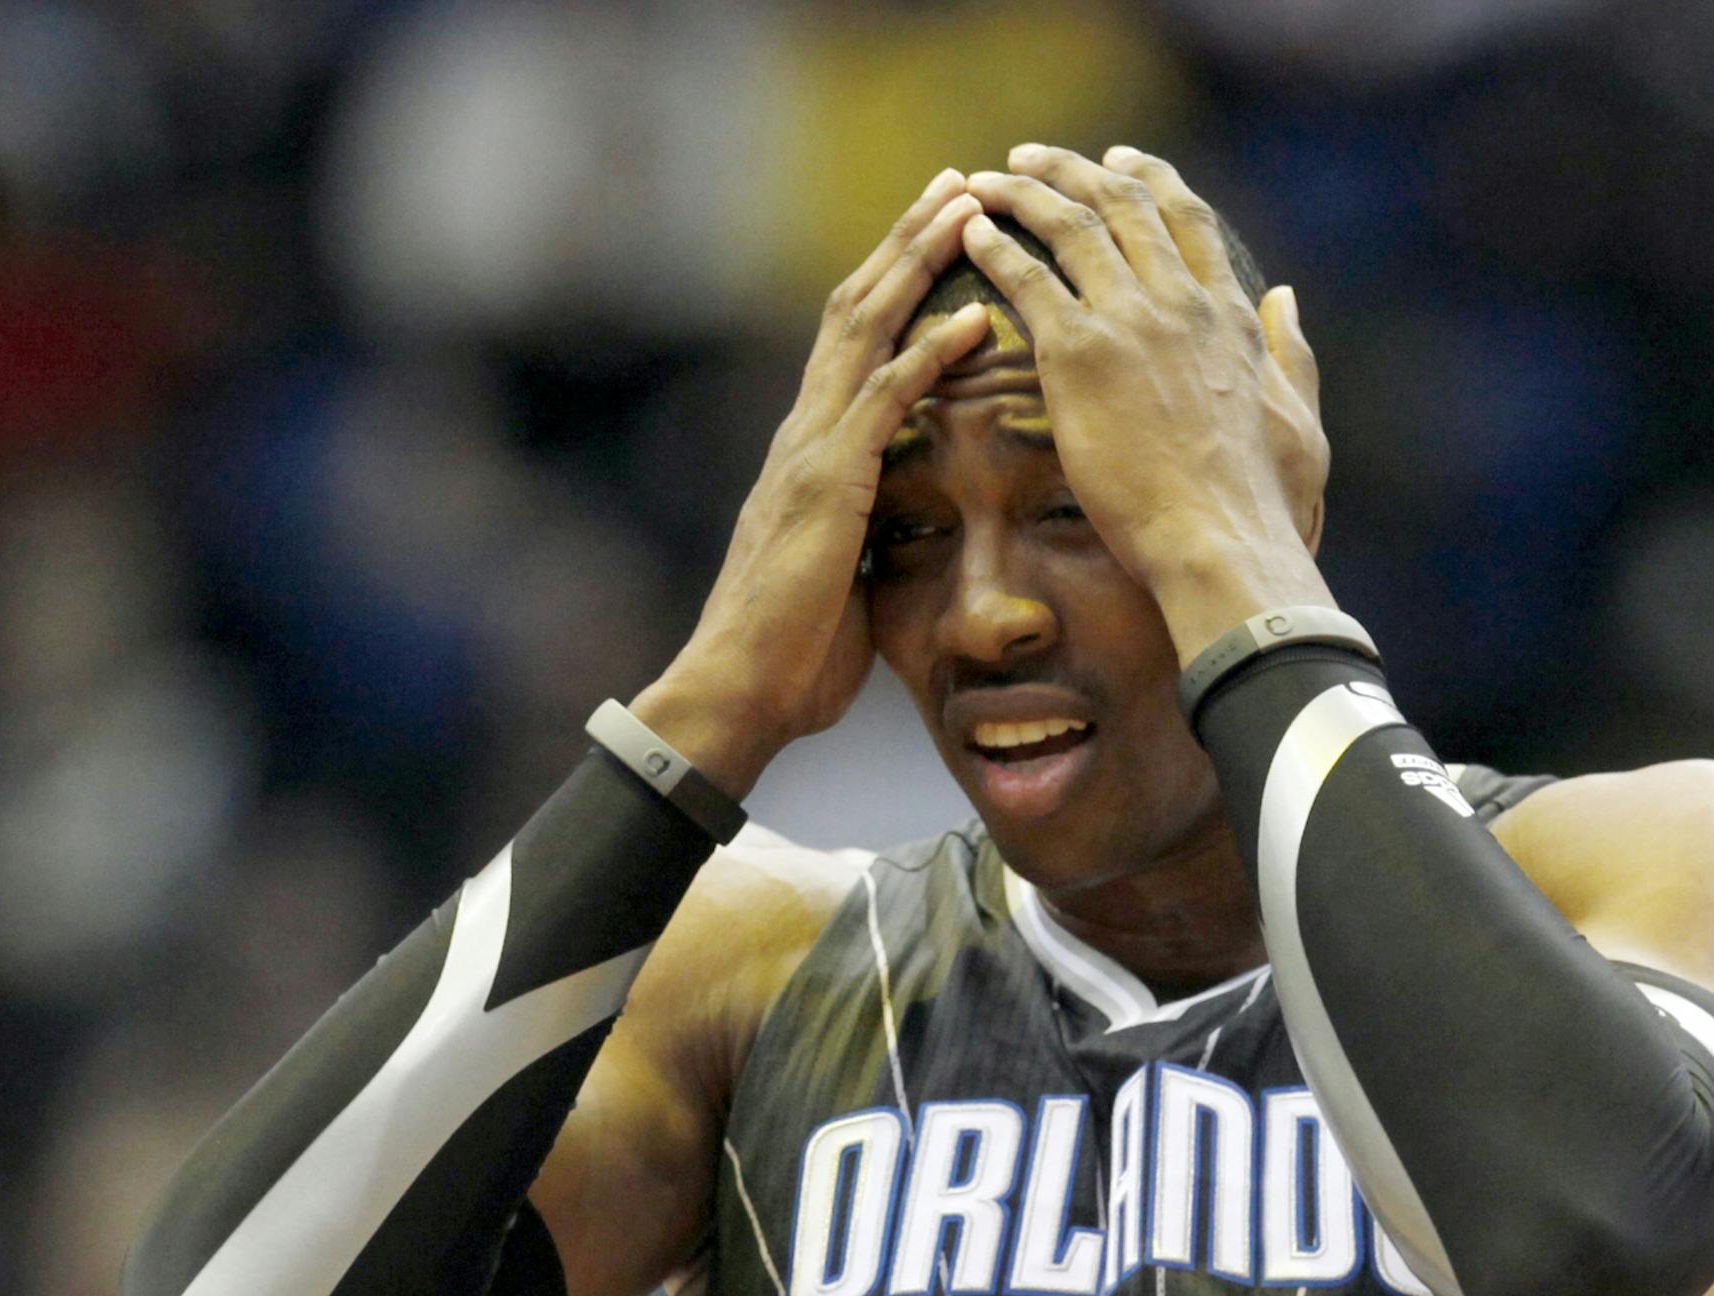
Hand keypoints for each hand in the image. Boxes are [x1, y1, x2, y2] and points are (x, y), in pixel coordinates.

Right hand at [636, 173, 992, 797]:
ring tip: (967, 211)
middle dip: (908, 240)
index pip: (853, 342)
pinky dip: (928, 356)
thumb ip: (870, 531)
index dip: (895, 281)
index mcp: (811, 451)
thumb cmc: (792, 653)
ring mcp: (811, 453)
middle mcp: (805, 433)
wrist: (740, 693)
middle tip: (957, 184)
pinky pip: (882, 403)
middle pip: (857, 308)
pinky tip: (973, 319)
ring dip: (917, 265)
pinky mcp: (827, 487)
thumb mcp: (844, 576)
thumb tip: (905, 525)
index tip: (940, 232)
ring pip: (864, 330)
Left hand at [960, 145, 1332, 661]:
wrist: (1218, 537)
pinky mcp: (1078, 355)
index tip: (1120, 159)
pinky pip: (1028, 280)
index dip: (1150, 180)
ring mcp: (1128, 321)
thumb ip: (1288, 349)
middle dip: (1072, 170)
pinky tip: (970, 233)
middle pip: (1121, 205)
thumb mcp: (1298, 414)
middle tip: (1031, 158)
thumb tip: (1281, 296)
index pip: (1187, 220)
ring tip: (985, 182)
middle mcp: (1178, 300)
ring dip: (1023, 194)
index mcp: (1227, 313)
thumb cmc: (1260, 498)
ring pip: (1070, 228)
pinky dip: (996, 247)